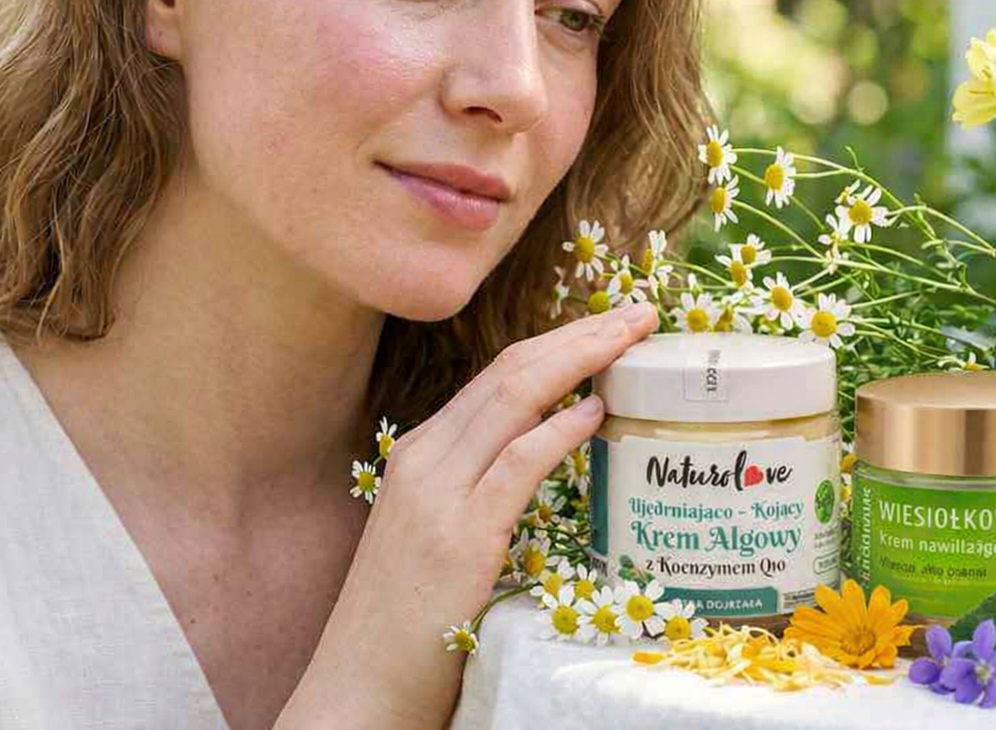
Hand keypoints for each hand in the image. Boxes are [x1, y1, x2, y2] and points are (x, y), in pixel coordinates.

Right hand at [278, 301, 658, 728]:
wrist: (357, 684)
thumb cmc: (402, 620)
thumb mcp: (434, 534)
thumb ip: (475, 491)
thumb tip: (538, 456)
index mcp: (420, 453)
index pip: (497, 376)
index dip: (557, 342)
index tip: (608, 324)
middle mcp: (425, 458)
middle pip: (510, 370)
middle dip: (580, 333)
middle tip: (638, 312)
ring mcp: (437, 494)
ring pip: (514, 398)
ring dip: (581, 359)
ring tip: (633, 339)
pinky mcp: (458, 536)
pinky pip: (516, 463)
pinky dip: (559, 430)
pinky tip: (595, 410)